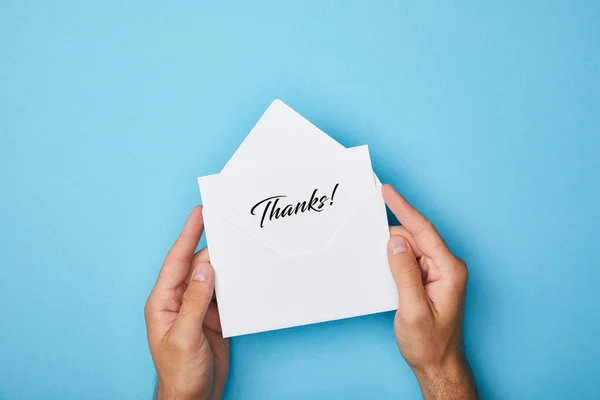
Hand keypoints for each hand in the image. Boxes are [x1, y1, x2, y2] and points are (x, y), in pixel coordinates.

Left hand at [144, 207, 228, 399]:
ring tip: (240, 244)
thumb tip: (204, 268)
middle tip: (229, 224)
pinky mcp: (212, 317)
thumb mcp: (184, 336)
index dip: (188, 234)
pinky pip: (224, 293)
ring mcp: (197, 308)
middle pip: (197, 265)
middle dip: (213, 245)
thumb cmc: (178, 373)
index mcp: (163, 301)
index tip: (200, 213)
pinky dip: (234, 282)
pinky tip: (243, 274)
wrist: (193, 398)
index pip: (176, 260)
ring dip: (226, 263)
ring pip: (212, 277)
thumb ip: (194, 301)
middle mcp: (179, 300)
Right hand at [382, 185, 478, 399]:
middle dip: (391, 237)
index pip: (423, 231)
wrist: (438, 364)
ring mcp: (439, 272)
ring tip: (380, 263)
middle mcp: (447, 267)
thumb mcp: (413, 310)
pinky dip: (395, 261)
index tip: (387, 192)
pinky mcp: (430, 279)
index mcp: (449, 270)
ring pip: (410, 248)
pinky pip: (409, 260)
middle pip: (414, 238)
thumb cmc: (430, 343)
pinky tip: (385, 267)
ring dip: (392, 252)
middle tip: (368, 232)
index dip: (403, 208)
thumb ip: (404, 274)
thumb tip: (395, 243)